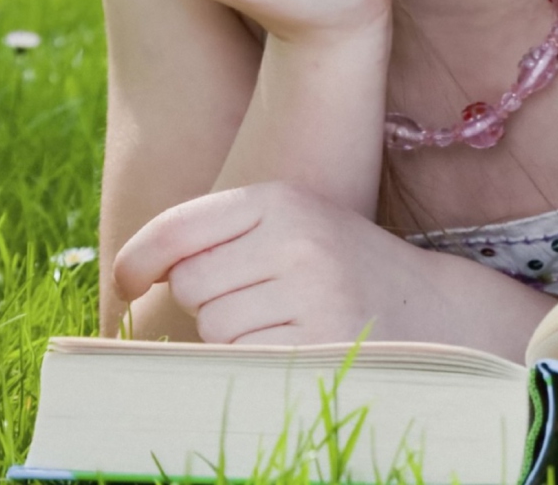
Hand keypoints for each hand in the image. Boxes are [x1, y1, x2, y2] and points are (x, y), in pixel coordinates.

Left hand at [113, 183, 425, 345]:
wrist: (432, 304)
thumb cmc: (338, 266)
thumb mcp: (291, 224)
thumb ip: (219, 236)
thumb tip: (128, 280)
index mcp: (284, 198)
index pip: (178, 227)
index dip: (136, 259)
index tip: (126, 280)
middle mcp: (297, 238)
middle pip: (190, 284)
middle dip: (207, 299)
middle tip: (255, 296)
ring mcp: (311, 293)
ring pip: (214, 327)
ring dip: (233, 334)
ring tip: (284, 320)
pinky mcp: (320, 343)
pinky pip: (244, 359)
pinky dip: (255, 360)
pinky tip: (294, 344)